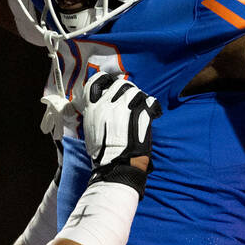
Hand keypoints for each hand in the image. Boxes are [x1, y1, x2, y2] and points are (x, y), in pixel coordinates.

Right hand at [73, 74, 161, 193]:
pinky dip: (153, 106)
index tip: (110, 84)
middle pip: (119, 84)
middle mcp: (108, 104)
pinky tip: (154, 112)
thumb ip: (94, 115)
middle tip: (130, 99)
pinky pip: (150, 101)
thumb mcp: (90, 130)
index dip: (105, 80)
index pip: (96, 82)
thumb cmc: (103, 153)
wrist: (117, 164)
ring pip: (135, 91)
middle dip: (126, 89)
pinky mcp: (140, 114)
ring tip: (141, 107)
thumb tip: (97, 109)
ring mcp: (125, 108)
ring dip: (139, 97)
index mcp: (93, 108)